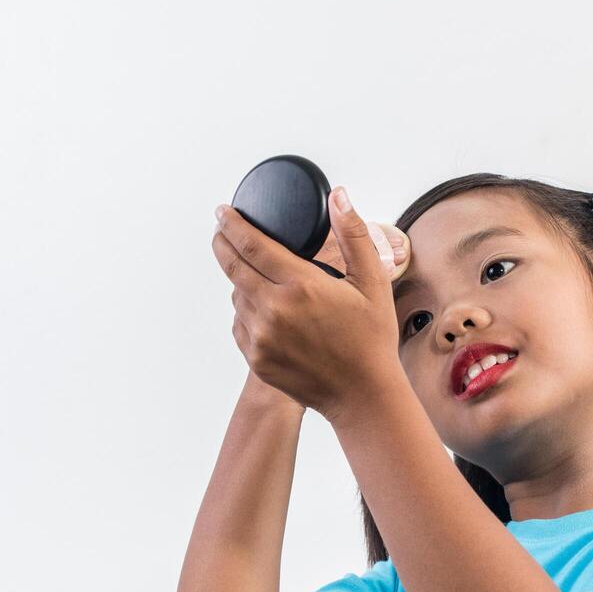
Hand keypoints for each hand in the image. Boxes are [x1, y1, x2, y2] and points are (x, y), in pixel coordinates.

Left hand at [212, 186, 405, 423]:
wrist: (362, 394)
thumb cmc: (370, 338)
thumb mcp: (372, 282)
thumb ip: (353, 234)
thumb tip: (338, 197)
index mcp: (301, 286)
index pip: (251, 245)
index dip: (232, 224)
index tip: (222, 212)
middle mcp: (274, 310)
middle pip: (232, 267)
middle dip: (222, 243)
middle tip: (220, 230)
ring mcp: (262, 337)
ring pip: (237, 296)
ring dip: (240, 280)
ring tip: (255, 273)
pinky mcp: (257, 358)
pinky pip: (240, 324)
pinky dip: (246, 311)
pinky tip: (263, 308)